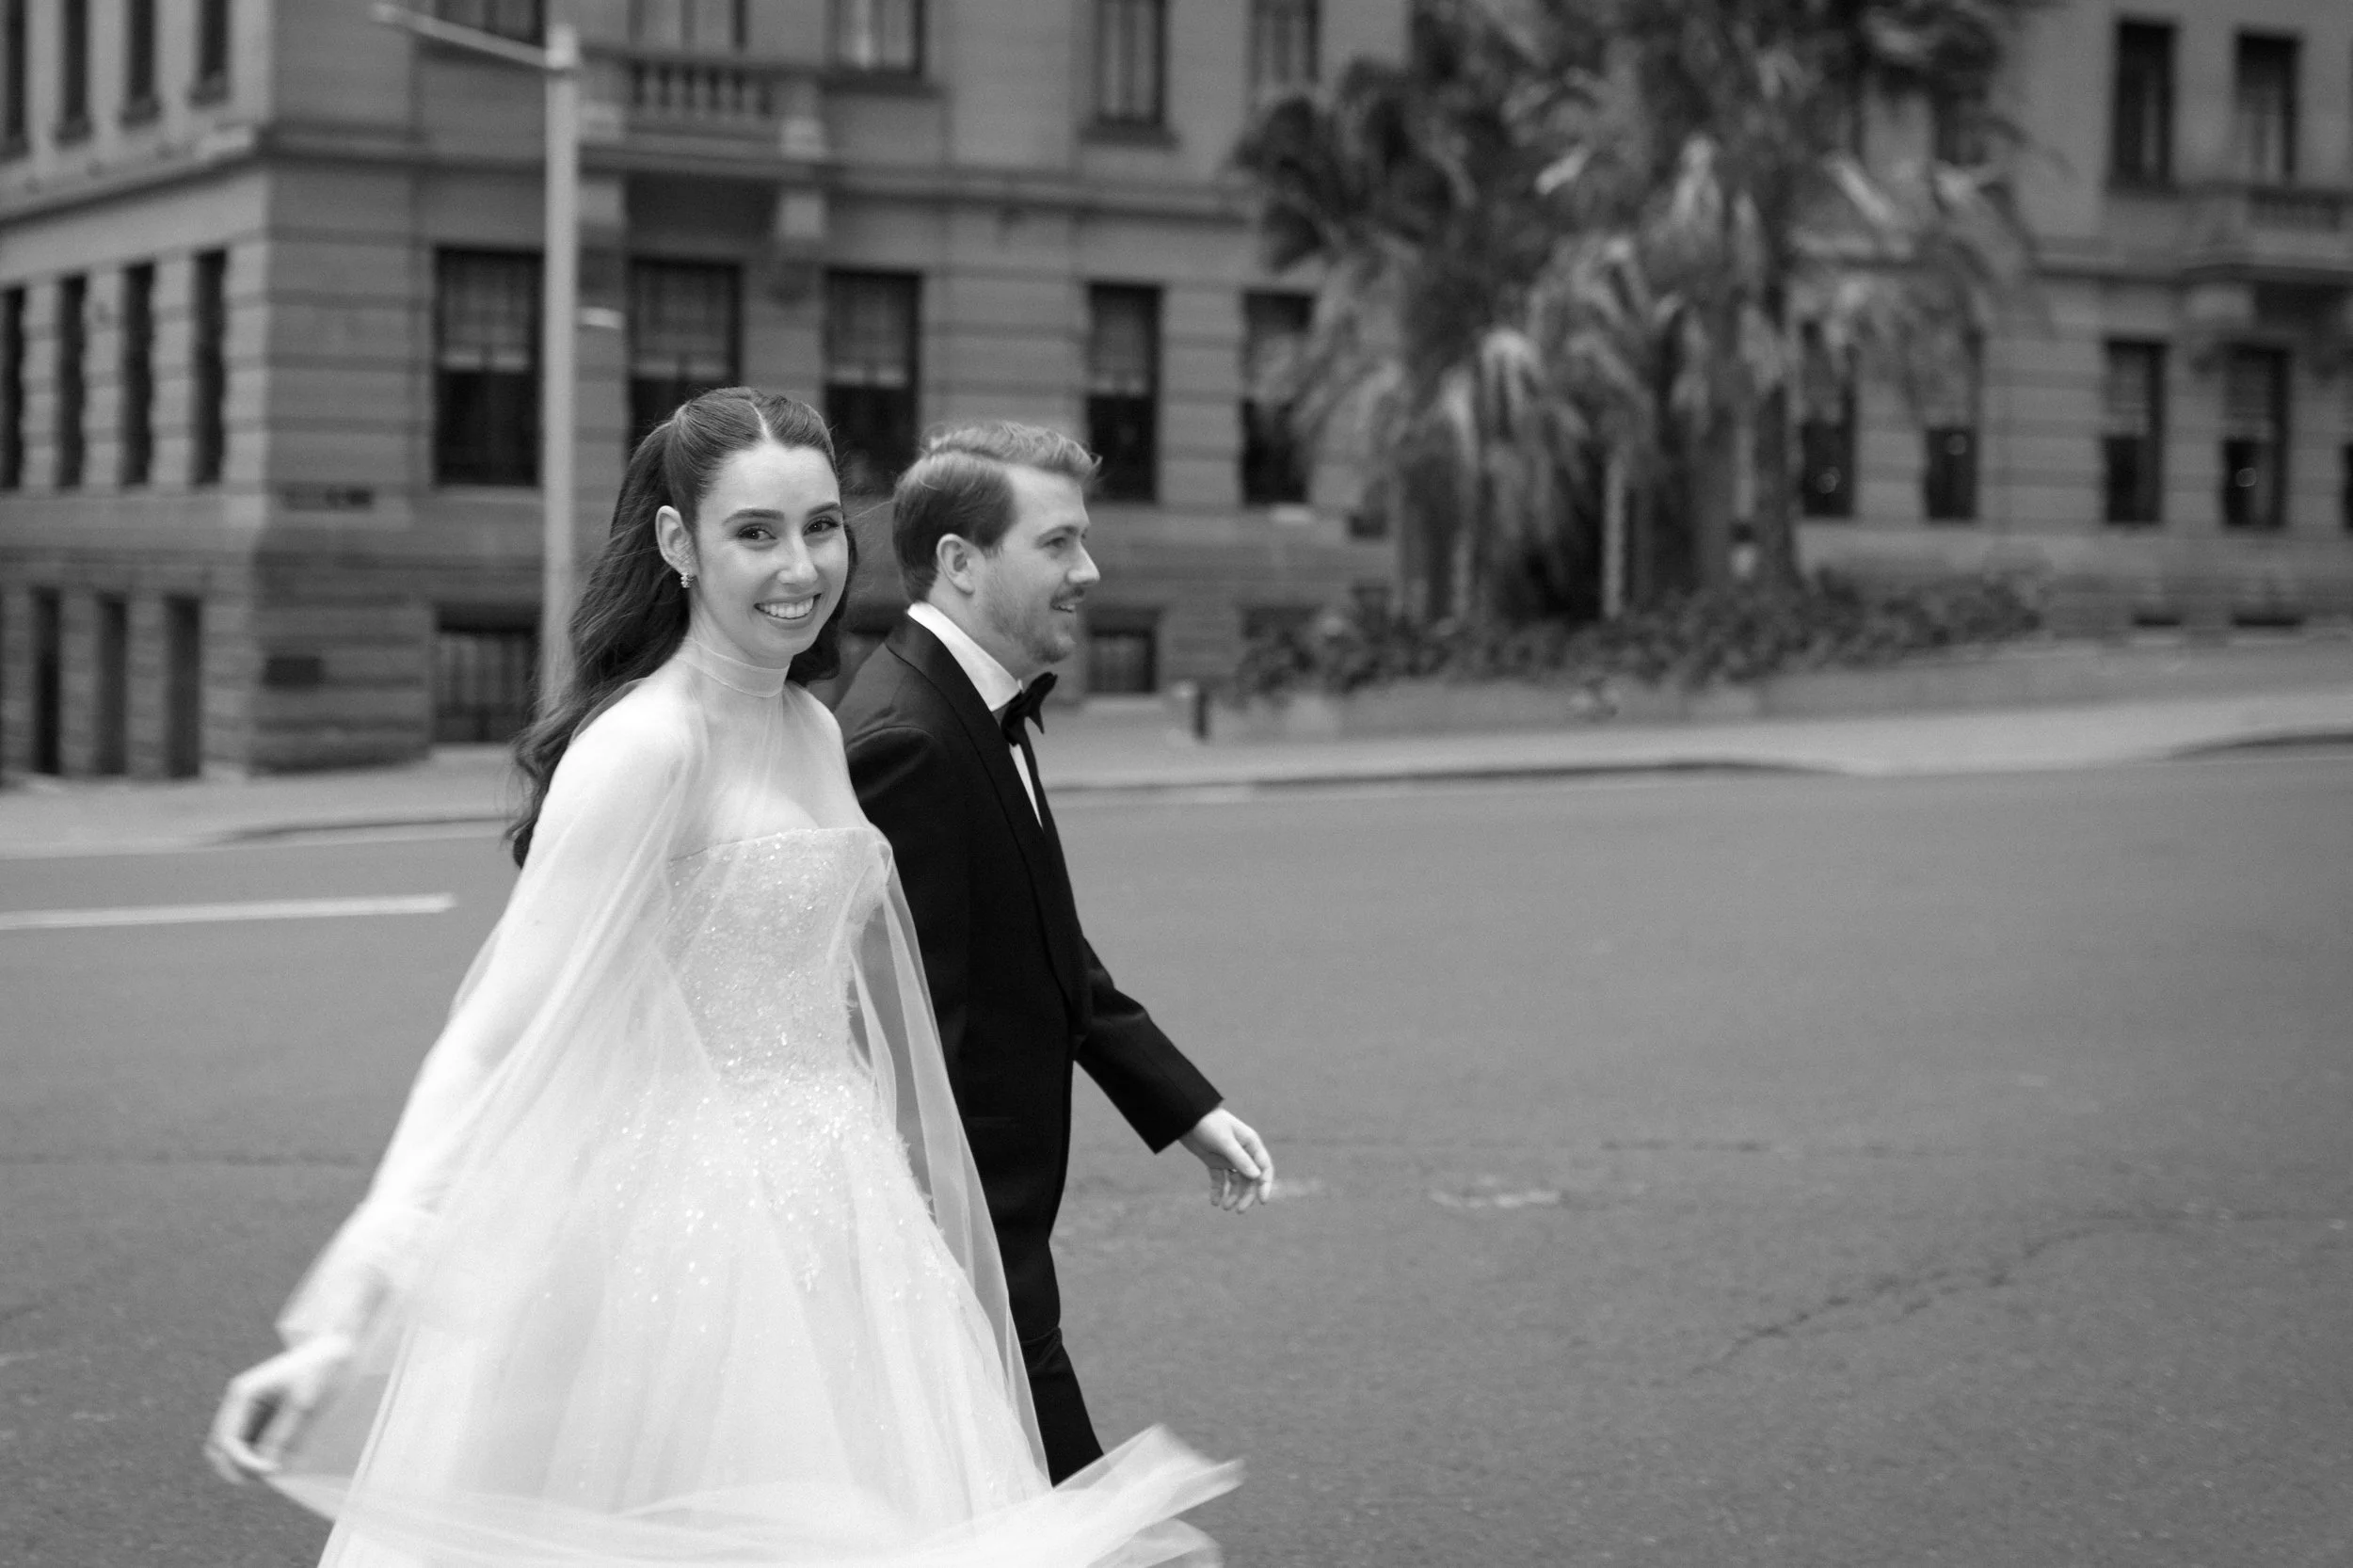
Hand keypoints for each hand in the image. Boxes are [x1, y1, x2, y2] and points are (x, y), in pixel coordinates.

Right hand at [204, 1333, 353, 1483]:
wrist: (340, 1349)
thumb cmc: (322, 1372)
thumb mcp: (303, 1405)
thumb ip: (280, 1436)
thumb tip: (264, 1469)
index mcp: (242, 1395)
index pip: (226, 1441)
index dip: (243, 1463)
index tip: (271, 1470)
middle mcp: (240, 1404)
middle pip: (220, 1450)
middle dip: (239, 1467)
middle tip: (271, 1473)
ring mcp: (250, 1412)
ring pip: (236, 1451)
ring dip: (251, 1464)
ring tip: (281, 1465)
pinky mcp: (265, 1418)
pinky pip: (255, 1446)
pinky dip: (264, 1456)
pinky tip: (288, 1455)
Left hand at [1178, 1108, 1274, 1212]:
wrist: (1185, 1116)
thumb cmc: (1208, 1123)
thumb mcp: (1224, 1141)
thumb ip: (1240, 1158)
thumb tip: (1257, 1176)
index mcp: (1250, 1144)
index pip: (1264, 1167)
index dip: (1265, 1185)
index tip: (1262, 1200)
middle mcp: (1242, 1152)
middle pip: (1250, 1179)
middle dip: (1246, 1195)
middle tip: (1239, 1210)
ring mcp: (1228, 1158)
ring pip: (1235, 1182)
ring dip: (1232, 1195)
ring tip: (1225, 1208)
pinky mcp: (1214, 1161)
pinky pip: (1219, 1180)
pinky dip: (1217, 1191)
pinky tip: (1214, 1202)